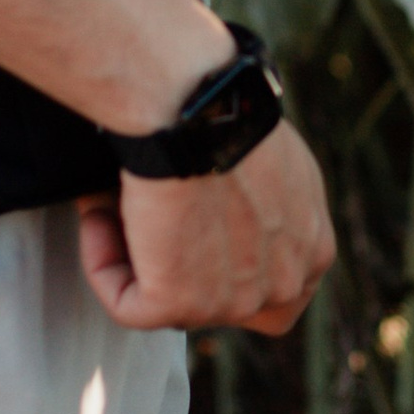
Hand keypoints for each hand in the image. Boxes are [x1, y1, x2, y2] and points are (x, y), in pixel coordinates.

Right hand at [78, 117, 333, 334]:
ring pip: (169, 302)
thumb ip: (268, 208)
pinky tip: (100, 216)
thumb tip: (220, 215)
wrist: (196, 109)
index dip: (230, 272)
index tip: (196, 235)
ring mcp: (232, 302)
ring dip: (137, 254)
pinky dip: (102, 263)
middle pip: (221, 304)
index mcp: (313, 251)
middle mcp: (282, 285)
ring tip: (120, 199)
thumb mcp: (278, 164)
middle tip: (152, 220)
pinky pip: (126, 305)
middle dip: (183, 269)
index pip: (279, 297)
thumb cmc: (230, 115)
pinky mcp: (178, 304)